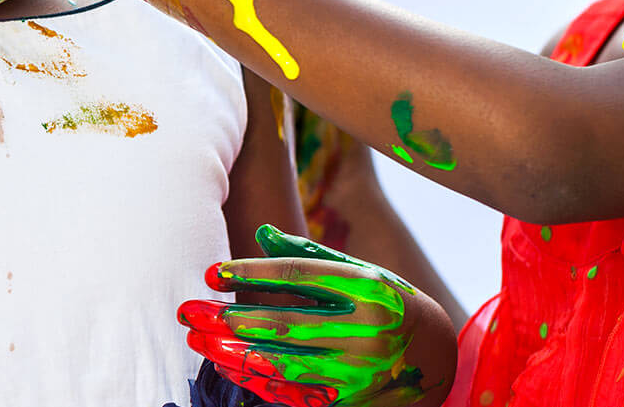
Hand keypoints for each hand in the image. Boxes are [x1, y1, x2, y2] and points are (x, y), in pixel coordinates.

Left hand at [178, 225, 432, 406]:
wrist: (433, 358)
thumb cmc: (385, 303)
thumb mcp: (359, 271)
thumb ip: (310, 254)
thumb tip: (261, 233)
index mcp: (366, 288)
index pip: (299, 276)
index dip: (252, 273)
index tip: (213, 272)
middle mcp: (364, 330)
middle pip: (285, 323)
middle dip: (231, 317)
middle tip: (190, 309)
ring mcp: (357, 371)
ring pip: (283, 362)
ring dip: (233, 352)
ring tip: (197, 339)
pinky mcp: (348, 401)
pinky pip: (292, 392)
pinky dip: (255, 378)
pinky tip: (225, 364)